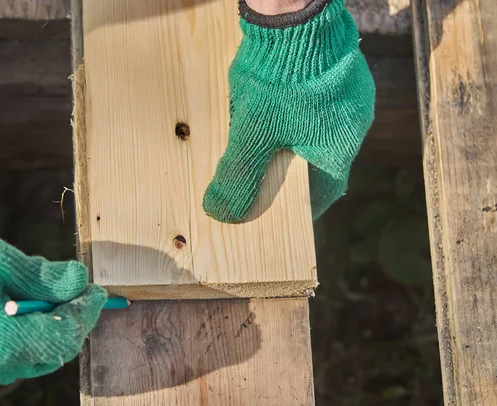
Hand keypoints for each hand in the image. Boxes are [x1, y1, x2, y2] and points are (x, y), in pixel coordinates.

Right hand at [0, 228, 106, 398]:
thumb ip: (42, 275)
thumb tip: (79, 279)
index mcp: (1, 345)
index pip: (65, 336)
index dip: (87, 313)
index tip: (98, 291)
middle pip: (49, 354)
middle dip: (69, 323)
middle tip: (76, 294)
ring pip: (26, 358)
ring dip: (43, 330)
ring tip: (42, 297)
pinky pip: (1, 361)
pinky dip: (16, 338)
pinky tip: (11, 312)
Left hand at [203, 0, 374, 222]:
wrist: (295, 13)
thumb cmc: (280, 79)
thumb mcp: (252, 134)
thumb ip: (239, 175)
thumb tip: (220, 212)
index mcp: (341, 146)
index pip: (324, 191)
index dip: (302, 207)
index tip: (285, 214)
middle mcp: (356, 122)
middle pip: (323, 160)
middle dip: (295, 171)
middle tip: (268, 174)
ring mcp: (353, 93)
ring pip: (322, 129)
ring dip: (297, 139)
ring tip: (267, 139)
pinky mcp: (343, 70)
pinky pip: (321, 103)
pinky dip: (299, 113)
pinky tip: (277, 105)